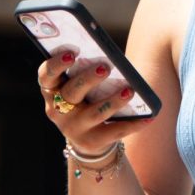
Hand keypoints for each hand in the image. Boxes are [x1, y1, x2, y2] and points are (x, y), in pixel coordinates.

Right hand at [37, 50, 151, 156]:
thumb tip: (111, 55)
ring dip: (113, 101)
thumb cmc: (87, 99)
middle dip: (88, 79)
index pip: (46, 76)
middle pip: (71, 92)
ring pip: (94, 113)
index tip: (71, 53)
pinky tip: (148, 117)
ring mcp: (73, 128)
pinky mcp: (91, 142)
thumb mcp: (80, 86)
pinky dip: (133, 124)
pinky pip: (114, 132)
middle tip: (105, 67)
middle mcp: (58, 110)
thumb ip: (87, 70)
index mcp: (52, 90)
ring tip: (129, 90)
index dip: (55, 64)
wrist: (89, 138)